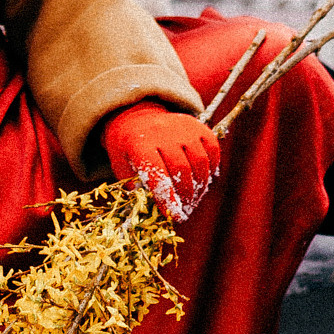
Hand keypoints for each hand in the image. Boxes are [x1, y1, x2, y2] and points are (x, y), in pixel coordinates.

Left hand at [102, 103, 220, 223]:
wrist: (137, 118)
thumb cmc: (129, 149)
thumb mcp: (121, 166)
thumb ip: (134, 187)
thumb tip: (152, 209)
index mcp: (139, 143)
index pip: (156, 172)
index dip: (166, 196)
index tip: (174, 215)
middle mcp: (162, 131)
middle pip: (181, 169)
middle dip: (185, 195)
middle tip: (184, 210)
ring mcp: (182, 126)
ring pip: (200, 161)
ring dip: (200, 186)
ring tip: (192, 200)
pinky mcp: (197, 125)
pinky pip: (212, 149)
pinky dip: (212, 168)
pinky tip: (203, 181)